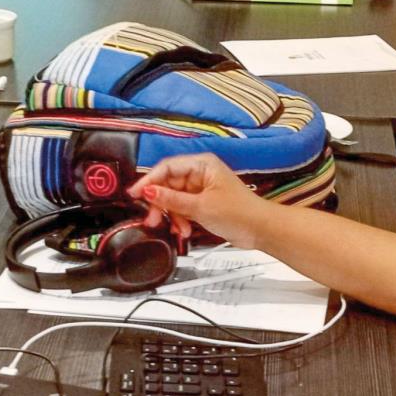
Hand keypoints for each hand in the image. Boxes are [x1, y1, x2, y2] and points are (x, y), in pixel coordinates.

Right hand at [128, 153, 268, 248]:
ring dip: (172, 215)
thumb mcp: (200, 207)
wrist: (260, 230)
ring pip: (174, 198)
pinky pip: (183, 208)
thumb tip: (147, 191)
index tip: (134, 194)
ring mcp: (201, 189)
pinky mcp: (203, 203)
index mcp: (202, 165)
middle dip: (160, 203)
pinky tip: (184, 230)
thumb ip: (171, 199)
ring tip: (177, 229)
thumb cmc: (239, 213)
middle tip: (152, 219)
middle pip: (168, 184)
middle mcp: (200, 173)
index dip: (148, 180)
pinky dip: (181, 219)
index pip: (167, 167)